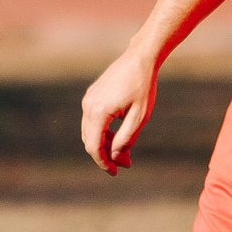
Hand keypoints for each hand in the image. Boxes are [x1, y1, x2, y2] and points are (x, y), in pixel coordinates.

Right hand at [79, 50, 157, 174]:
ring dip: (105, 144)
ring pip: (91, 131)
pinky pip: (93, 120)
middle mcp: (88, 106)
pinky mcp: (92, 96)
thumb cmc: (143, 86)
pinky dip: (103, 132)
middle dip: (106, 155)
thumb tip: (115, 158)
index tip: (114, 173)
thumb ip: (125, 140)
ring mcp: (88, 100)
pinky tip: (119, 135)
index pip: (93, 147)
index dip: (103, 163)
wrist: (140, 58)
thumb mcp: (139, 117)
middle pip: (90, 140)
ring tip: (125, 151)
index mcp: (98, 112)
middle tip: (126, 163)